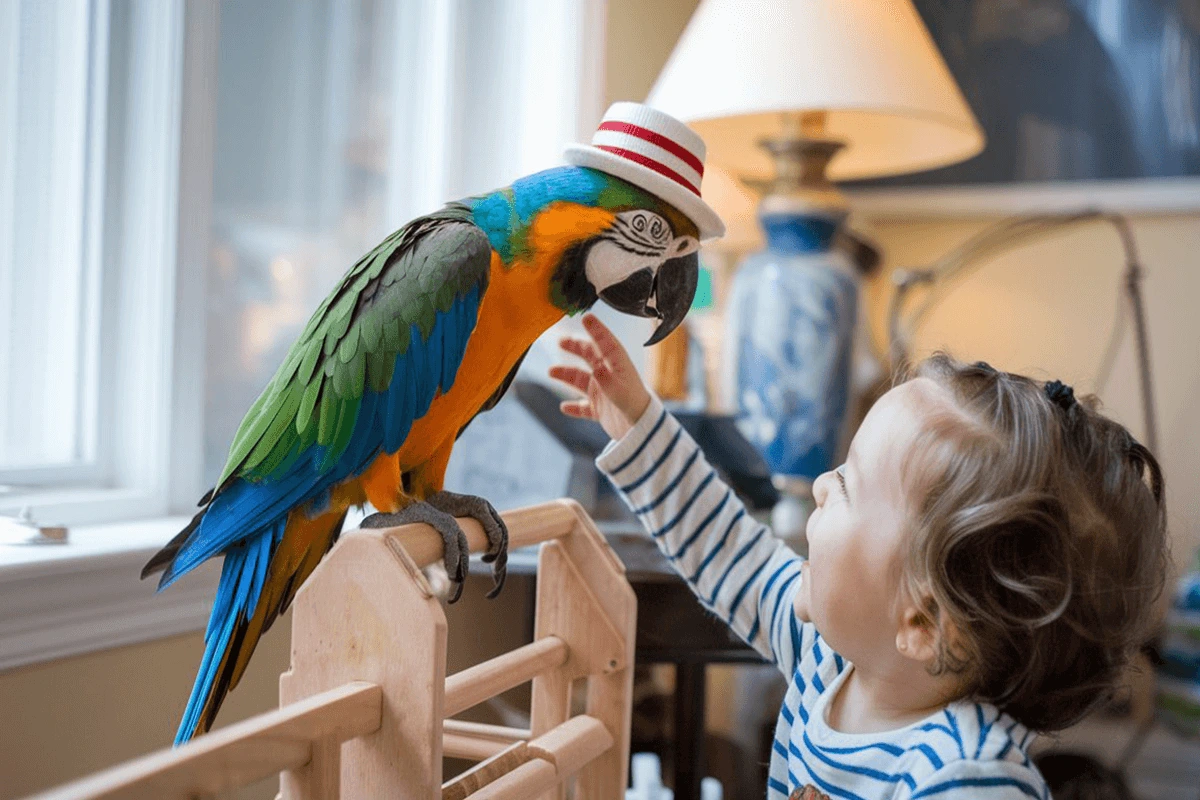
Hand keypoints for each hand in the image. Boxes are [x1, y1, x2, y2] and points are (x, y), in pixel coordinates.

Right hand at [549, 314, 651, 440]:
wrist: (642, 431)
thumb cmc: (635, 406)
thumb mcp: (620, 391)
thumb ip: (606, 380)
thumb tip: (594, 369)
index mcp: (617, 365)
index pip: (605, 343)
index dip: (596, 329)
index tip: (586, 317)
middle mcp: (609, 375)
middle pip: (590, 357)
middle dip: (575, 348)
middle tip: (561, 341)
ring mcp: (603, 392)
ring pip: (581, 380)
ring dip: (567, 375)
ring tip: (551, 372)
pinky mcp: (600, 409)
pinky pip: (584, 406)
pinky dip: (574, 406)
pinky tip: (565, 407)